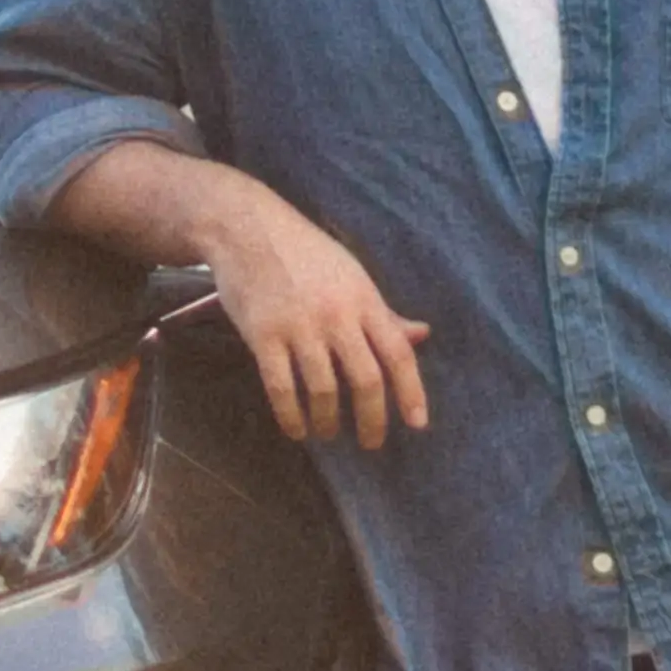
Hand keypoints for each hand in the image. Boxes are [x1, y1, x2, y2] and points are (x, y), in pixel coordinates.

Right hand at [52, 143, 430, 449]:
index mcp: (364, 300)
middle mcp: (337, 315)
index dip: (411, 393)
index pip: (397, 353)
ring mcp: (299, 326)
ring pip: (324, 389)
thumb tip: (422, 335)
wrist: (247, 228)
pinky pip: (281, 386)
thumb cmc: (305, 254)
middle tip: (371, 442)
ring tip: (328, 432)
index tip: (417, 424)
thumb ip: (384, 312)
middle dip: (372, 419)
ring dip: (328, 420)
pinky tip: (296, 430)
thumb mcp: (353, 276)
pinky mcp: (263, 334)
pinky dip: (291, 415)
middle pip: (365, 379)